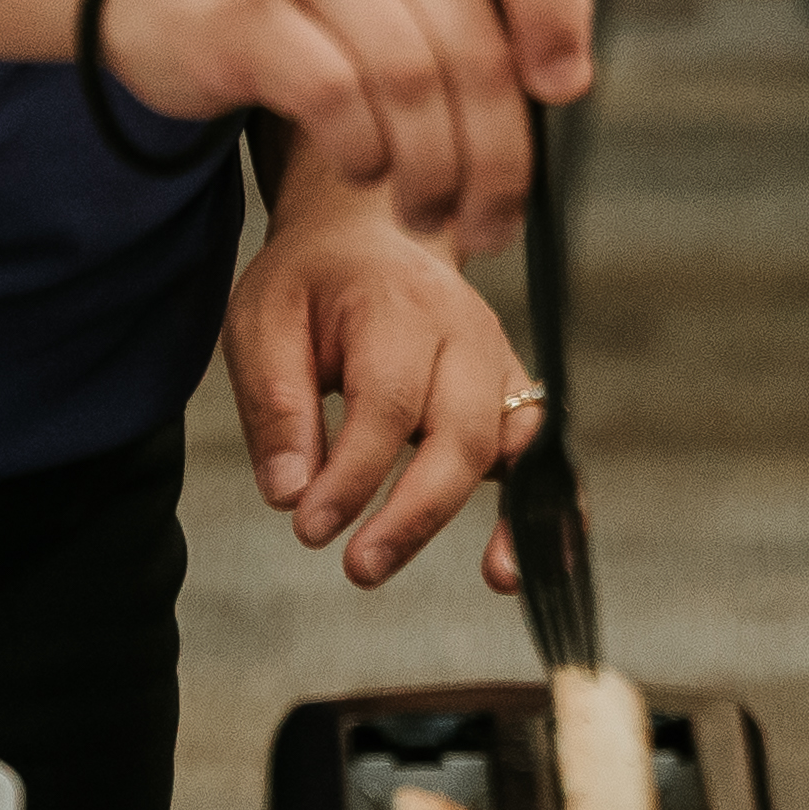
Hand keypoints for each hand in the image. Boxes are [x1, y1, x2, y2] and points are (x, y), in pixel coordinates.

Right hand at [98, 0, 599, 250]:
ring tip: (427, 212)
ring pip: (411, 81)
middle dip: (497, 159)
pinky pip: (334, 98)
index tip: (558, 92)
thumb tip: (567, 81)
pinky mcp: (246, 20)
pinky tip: (364, 169)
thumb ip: (484, 17)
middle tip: (488, 223)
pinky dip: (364, 151)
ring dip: (433, 172)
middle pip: (475, 50)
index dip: (561, 15)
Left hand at [223, 172, 545, 592]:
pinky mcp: (511, 389)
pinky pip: (541, 450)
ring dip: (507, 515)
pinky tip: (521, 562)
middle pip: (463, 430)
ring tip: (495, 578)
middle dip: (420, 510)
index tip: (309, 528)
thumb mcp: (262, 322)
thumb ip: (276, 406)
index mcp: (397, 304)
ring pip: (512, 444)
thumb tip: (290, 494)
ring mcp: (497, 359)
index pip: (388, 402)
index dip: (354, 475)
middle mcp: (464, 330)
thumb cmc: (310, 283)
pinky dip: (546, 506)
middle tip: (362, 568)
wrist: (368, 231)